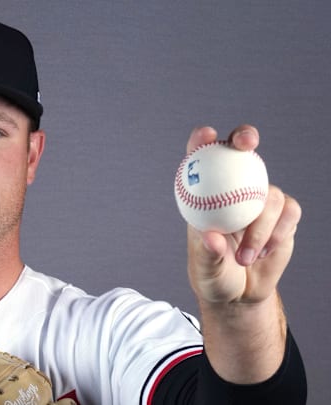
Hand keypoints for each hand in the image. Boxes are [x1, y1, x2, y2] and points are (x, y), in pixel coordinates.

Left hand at [185, 125, 301, 305]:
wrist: (239, 292)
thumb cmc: (213, 275)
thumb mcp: (204, 269)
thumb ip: (207, 253)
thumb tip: (212, 237)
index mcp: (204, 193)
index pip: (200, 157)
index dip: (202, 139)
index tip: (206, 136)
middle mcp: (232, 188)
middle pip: (241, 150)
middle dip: (245, 137)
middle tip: (247, 144)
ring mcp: (260, 199)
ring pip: (271, 193)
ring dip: (260, 227)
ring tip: (244, 258)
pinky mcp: (284, 215)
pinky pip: (289, 213)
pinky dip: (277, 234)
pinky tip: (262, 254)